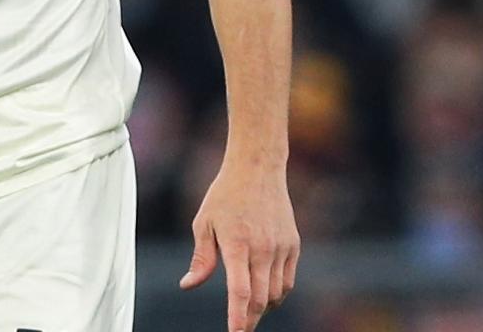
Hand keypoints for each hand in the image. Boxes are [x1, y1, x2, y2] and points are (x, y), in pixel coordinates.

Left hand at [179, 158, 298, 331]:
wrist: (258, 168)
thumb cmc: (226, 194)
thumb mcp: (204, 222)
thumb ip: (201, 258)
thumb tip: (189, 285)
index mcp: (238, 244)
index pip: (241, 291)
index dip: (238, 317)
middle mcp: (263, 248)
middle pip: (261, 298)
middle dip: (250, 318)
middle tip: (240, 328)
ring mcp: (281, 246)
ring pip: (277, 292)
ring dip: (264, 307)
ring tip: (250, 311)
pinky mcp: (293, 244)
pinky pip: (288, 279)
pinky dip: (278, 293)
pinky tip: (266, 294)